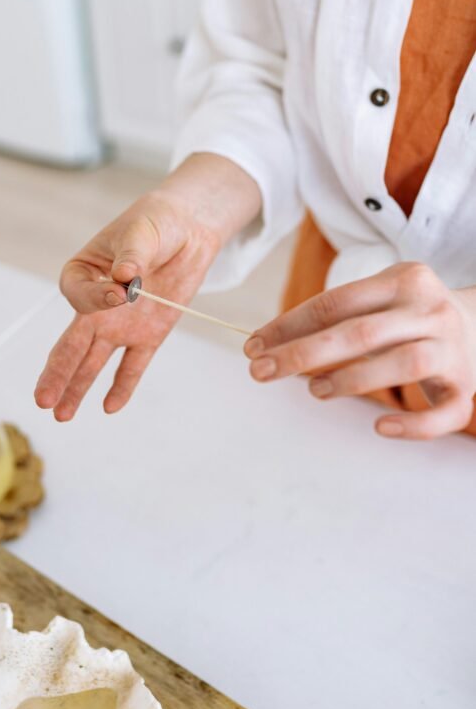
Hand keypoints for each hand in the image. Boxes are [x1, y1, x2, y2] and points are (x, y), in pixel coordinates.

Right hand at [34, 190, 220, 419]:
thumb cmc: (155, 223)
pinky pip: (132, 365)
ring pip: (93, 361)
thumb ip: (132, 255)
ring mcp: (119, 324)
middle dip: (56, 372)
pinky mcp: (147, 335)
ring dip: (77, 387)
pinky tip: (110, 407)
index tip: (122, 291)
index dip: (96, 299)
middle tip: (42, 400)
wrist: (187, 230)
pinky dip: (123, 385)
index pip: (77, 296)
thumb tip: (124, 276)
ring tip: (62, 415)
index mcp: (83, 272)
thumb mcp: (142, 231)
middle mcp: (96, 305)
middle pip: (71, 342)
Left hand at [245, 263, 475, 439]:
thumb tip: (271, 342)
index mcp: (403, 281)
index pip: (336, 302)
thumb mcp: (382, 298)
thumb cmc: (412, 315)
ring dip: (351, 379)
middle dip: (304, 353)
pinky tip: (380, 427)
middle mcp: (429, 311)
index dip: (290, 324)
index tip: (254, 345)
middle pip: (361, 332)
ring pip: (402, 365)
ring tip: (314, 390)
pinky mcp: (465, 387)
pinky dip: (413, 425)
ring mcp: (450, 349)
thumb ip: (338, 314)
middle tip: (262, 371)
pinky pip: (445, 414)